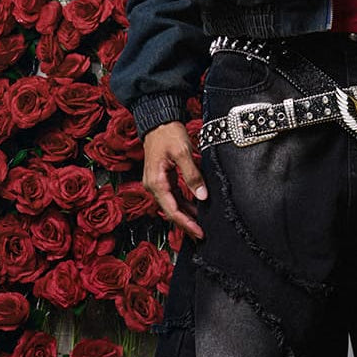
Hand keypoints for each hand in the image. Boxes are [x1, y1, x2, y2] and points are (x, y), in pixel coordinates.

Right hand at [142, 121, 206, 240]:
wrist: (158, 121)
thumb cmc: (168, 134)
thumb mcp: (183, 153)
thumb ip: (192, 175)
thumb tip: (202, 195)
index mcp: (156, 182)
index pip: (172, 210)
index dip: (187, 223)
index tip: (200, 232)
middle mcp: (153, 186)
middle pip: (171, 211)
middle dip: (187, 224)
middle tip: (202, 234)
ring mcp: (157, 183)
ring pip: (173, 205)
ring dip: (186, 215)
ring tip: (201, 225)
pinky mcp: (162, 179)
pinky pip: (174, 197)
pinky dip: (184, 204)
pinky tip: (195, 209)